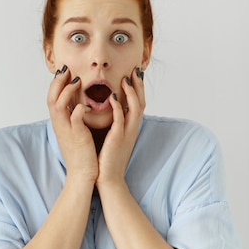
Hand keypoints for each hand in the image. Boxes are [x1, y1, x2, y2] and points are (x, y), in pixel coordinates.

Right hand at [47, 66, 97, 184]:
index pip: (52, 97)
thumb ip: (73, 117)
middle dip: (58, 81)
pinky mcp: (77, 136)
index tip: (65, 71)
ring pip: (58, 105)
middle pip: (51, 97)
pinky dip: (78, 109)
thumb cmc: (82, 153)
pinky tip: (85, 105)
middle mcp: (59, 124)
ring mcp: (66, 130)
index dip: (57, 83)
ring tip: (77, 81)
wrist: (83, 174)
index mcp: (59, 122)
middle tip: (67, 69)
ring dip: (66, 91)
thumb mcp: (74, 132)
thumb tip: (77, 104)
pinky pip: (74, 119)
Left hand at [97, 67, 144, 186]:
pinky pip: (120, 120)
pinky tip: (113, 97)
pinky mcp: (118, 139)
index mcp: (130, 128)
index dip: (137, 89)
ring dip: (132, 92)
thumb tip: (110, 112)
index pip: (137, 103)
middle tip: (136, 69)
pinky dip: (118, 107)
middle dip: (138, 85)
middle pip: (141, 102)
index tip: (133, 74)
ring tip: (127, 78)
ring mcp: (127, 134)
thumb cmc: (107, 159)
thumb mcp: (113, 138)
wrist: (108, 179)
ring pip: (135, 108)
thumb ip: (114, 125)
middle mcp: (132, 129)